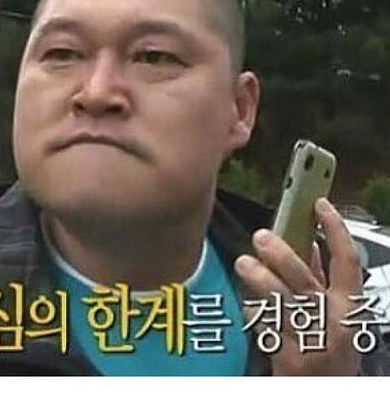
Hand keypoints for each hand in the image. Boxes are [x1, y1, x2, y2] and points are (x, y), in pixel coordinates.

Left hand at [234, 197, 362, 375]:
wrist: (329, 394)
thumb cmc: (333, 349)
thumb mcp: (339, 313)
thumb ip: (325, 279)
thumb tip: (314, 244)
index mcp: (348, 306)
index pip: (348, 261)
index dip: (336, 230)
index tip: (320, 206)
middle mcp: (331, 321)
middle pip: (306, 281)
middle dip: (282, 255)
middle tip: (261, 237)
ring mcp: (310, 340)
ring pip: (282, 302)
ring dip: (260, 280)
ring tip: (244, 263)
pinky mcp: (288, 357)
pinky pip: (266, 326)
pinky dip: (254, 311)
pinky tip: (247, 303)